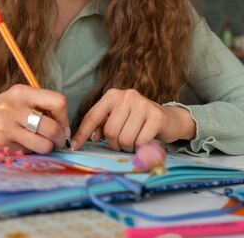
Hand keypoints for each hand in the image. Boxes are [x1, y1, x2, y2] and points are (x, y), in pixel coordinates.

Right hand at [0, 84, 69, 153]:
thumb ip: (39, 106)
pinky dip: (28, 153)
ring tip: (39, 144)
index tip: (62, 126)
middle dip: (59, 138)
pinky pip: (26, 153)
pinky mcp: (0, 145)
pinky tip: (20, 146)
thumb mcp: (16, 98)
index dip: (64, 117)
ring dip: (45, 148)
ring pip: (42, 145)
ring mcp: (6, 128)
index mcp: (22, 93)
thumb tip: (65, 127)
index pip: (58, 102)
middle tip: (57, 141)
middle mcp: (15, 108)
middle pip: (52, 128)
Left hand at [70, 88, 195, 151]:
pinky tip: (145, 142)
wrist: (169, 119)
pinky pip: (140, 141)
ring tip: (134, 141)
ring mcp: (143, 104)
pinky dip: (140, 148)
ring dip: (128, 147)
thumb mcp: (118, 119)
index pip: (92, 116)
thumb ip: (102, 125)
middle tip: (122, 144)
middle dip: (115, 144)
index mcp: (112, 95)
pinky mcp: (156, 116)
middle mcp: (127, 96)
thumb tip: (90, 137)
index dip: (82, 134)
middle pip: (110, 131)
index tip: (73, 147)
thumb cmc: (138, 121)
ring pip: (125, 138)